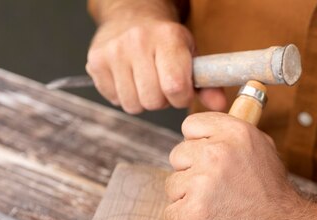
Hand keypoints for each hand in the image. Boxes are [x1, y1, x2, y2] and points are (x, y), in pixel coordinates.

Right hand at [86, 17, 226, 113]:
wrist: (131, 14)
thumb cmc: (166, 41)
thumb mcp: (191, 55)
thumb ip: (207, 84)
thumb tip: (220, 108)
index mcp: (168, 37)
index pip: (175, 87)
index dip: (181, 98)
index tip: (181, 91)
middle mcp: (138, 41)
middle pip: (153, 100)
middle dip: (161, 100)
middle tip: (161, 85)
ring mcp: (114, 51)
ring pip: (133, 105)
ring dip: (142, 100)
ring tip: (145, 82)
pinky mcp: (96, 61)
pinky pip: (115, 100)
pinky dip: (124, 95)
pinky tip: (129, 79)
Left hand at [165, 112, 306, 219]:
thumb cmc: (272, 194)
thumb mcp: (261, 148)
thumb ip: (231, 135)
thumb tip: (207, 130)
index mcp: (234, 133)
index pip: (190, 126)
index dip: (198, 143)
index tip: (208, 157)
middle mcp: (216, 153)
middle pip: (177, 155)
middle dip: (191, 171)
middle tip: (215, 188)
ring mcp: (202, 184)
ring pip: (173, 184)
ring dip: (187, 197)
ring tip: (215, 205)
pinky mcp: (192, 213)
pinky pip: (171, 212)